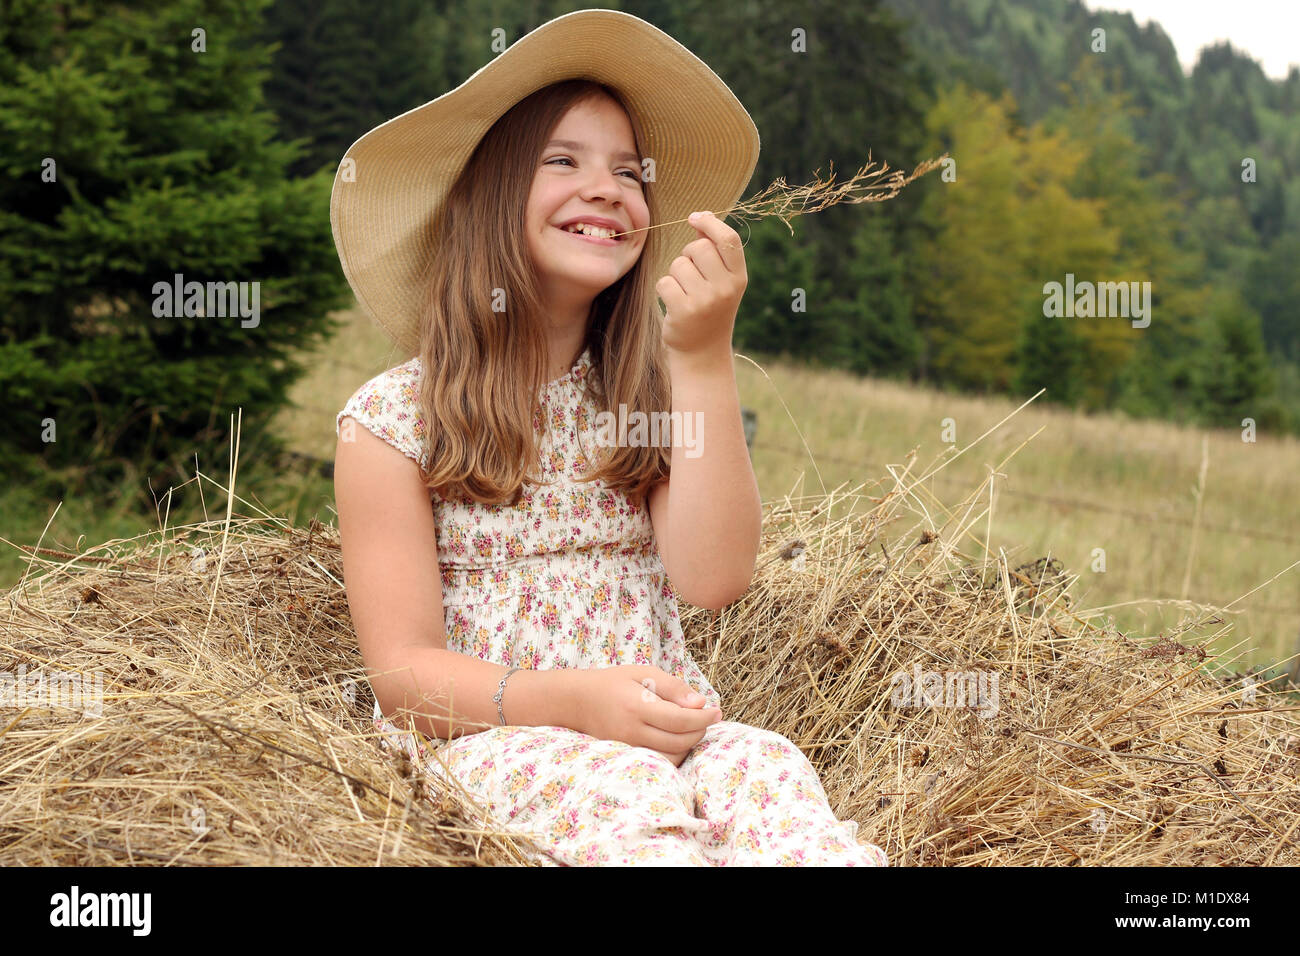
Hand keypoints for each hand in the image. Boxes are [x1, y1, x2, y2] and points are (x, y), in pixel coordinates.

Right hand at [571, 665, 722, 766]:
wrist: (576, 701)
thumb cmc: (613, 682)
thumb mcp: (642, 672)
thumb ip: (673, 687)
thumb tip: (701, 703)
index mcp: (637, 705)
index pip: (681, 719)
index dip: (704, 717)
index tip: (717, 711)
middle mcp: (632, 731)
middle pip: (680, 741)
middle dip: (700, 730)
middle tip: (707, 717)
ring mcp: (628, 747)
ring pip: (671, 756)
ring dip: (690, 744)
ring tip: (693, 727)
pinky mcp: (626, 757)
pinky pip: (659, 762)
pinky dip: (675, 753)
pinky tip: (677, 738)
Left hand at [656, 211, 747, 359]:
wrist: (702, 353)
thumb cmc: (710, 309)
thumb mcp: (722, 282)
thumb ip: (715, 251)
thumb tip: (701, 216)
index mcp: (739, 278)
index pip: (728, 239)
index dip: (710, 223)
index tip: (694, 218)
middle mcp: (726, 289)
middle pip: (698, 248)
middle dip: (688, 255)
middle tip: (690, 274)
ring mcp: (706, 301)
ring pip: (679, 264)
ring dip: (675, 274)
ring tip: (684, 292)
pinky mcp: (684, 311)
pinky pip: (664, 282)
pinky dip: (664, 289)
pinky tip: (673, 303)